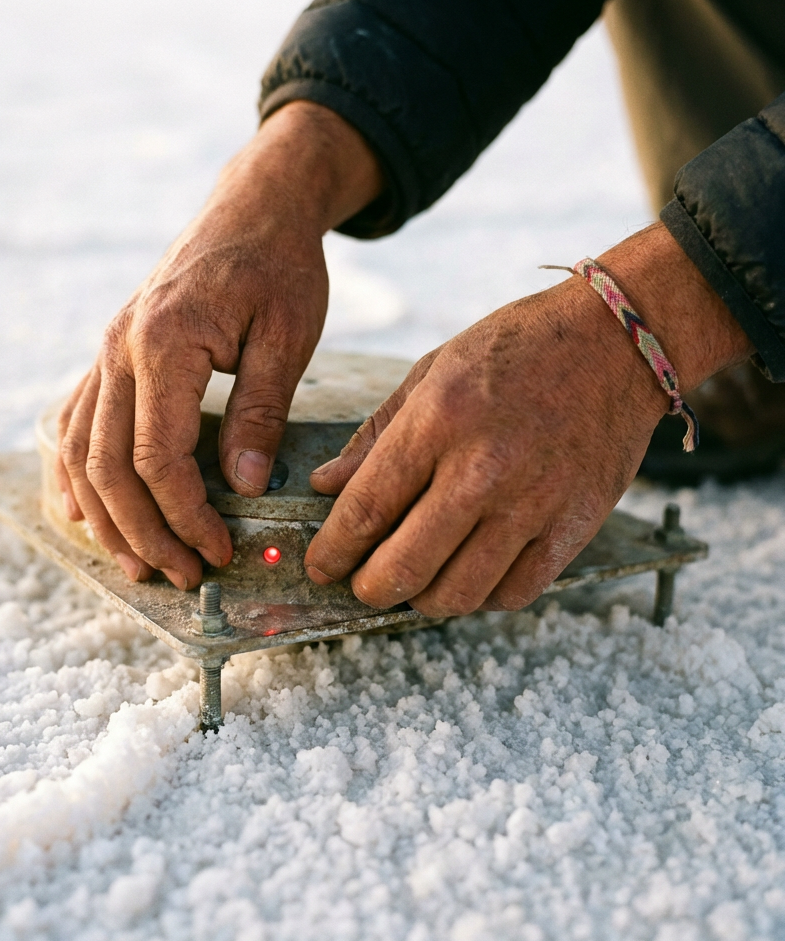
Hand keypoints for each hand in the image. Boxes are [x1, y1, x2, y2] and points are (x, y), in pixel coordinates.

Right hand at [56, 102, 381, 587]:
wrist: (252, 207)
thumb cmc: (278, 265)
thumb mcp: (287, 336)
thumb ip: (261, 411)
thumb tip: (243, 487)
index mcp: (163, 343)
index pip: (159, 458)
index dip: (186, 517)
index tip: (219, 552)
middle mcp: (118, 350)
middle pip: (107, 467)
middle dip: (144, 533)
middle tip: (184, 576)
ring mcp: (105, 352)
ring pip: (80, 453)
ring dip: (106, 517)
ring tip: (140, 563)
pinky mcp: (109, 356)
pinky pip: (74, 424)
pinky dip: (77, 475)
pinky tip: (91, 512)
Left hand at [305, 223, 753, 614]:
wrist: (620, 341)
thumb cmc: (516, 349)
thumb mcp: (432, 371)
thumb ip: (375, 437)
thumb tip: (325, 487)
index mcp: (438, 421)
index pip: (365, 510)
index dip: (332, 552)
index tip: (320, 566)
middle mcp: (483, 469)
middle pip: (404, 568)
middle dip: (368, 589)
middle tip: (361, 584)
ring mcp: (533, 504)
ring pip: (458, 594)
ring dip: (422, 600)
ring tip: (414, 581)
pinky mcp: (574, 527)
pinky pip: (514, 593)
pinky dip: (482, 596)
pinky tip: (470, 572)